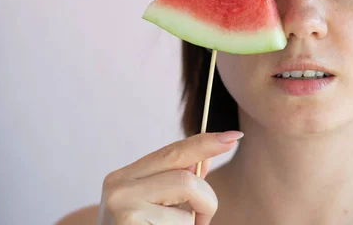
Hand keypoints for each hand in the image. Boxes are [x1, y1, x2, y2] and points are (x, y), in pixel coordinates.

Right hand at [98, 131, 242, 223]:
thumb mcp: (152, 205)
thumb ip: (177, 181)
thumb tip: (207, 158)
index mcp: (123, 177)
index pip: (173, 152)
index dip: (205, 143)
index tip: (234, 137)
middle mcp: (118, 188)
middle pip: (186, 178)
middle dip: (206, 199)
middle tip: (204, 219)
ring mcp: (123, 209)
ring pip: (187, 210)